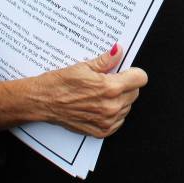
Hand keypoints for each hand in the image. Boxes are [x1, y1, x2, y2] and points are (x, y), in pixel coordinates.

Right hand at [0, 44, 147, 137]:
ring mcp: (107, 121)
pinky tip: (99, 105)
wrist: (42, 102)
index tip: (126, 71)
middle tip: (109, 81)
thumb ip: (106, 60)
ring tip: (101, 93)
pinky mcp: (101, 131)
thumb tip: (118, 51)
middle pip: (135, 93)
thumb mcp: (84, 66)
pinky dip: (113, 113)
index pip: (141, 79)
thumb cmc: (59, 84)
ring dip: (120, 99)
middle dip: (126, 85)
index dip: (133, 72)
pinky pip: (118, 121)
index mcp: (110, 88)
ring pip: (127, 107)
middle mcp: (111, 107)